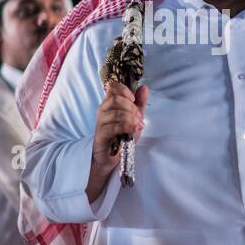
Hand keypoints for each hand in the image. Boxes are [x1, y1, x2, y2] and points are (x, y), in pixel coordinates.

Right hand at [89, 82, 148, 200]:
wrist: (113, 157)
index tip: (133, 99)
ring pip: (116, 112)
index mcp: (110, 104)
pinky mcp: (101, 135)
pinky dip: (127, 127)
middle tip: (138, 118)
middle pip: (116, 99)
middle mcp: (103, 110)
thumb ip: (139, 104)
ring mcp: (100, 122)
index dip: (124, 90)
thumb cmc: (122, 136)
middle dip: (132, 107)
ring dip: (131, 119)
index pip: (112, 87)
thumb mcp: (134, 118)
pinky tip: (133, 131)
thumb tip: (144, 88)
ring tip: (137, 126)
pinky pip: (114, 127)